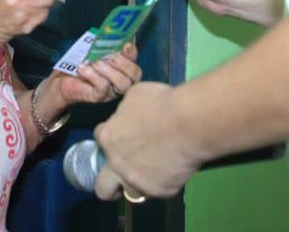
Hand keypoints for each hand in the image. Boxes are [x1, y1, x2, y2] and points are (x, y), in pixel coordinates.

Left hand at [55, 43, 140, 104]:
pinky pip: (103, 87)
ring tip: (95, 63)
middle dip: (125, 64)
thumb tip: (115, 32)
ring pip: (123, 84)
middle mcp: (121, 80)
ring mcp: (111, 91)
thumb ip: (107, 43)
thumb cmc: (81, 61)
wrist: (63, 77)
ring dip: (109, 71)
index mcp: (123, 67)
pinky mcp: (99, 97)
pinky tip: (83, 68)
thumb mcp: (95, 49)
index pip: (136, 61)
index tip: (125, 45)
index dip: (133, 54)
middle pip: (135, 76)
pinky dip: (93, 75)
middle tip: (111, 57)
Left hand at [93, 82, 201, 199]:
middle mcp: (117, 164)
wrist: (188, 123)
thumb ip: (127, 111)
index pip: (100, 139)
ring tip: (155, 171)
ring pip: (130, 192)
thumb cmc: (161, 103)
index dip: (112, 137)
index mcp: (109, 137)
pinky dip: (166, 181)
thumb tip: (132, 115)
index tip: (123, 135)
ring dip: (138, 183)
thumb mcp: (135, 96)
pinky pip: (160, 190)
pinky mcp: (160, 190)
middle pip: (103, 186)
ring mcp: (137, 180)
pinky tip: (175, 169)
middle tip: (123, 174)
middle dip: (109, 183)